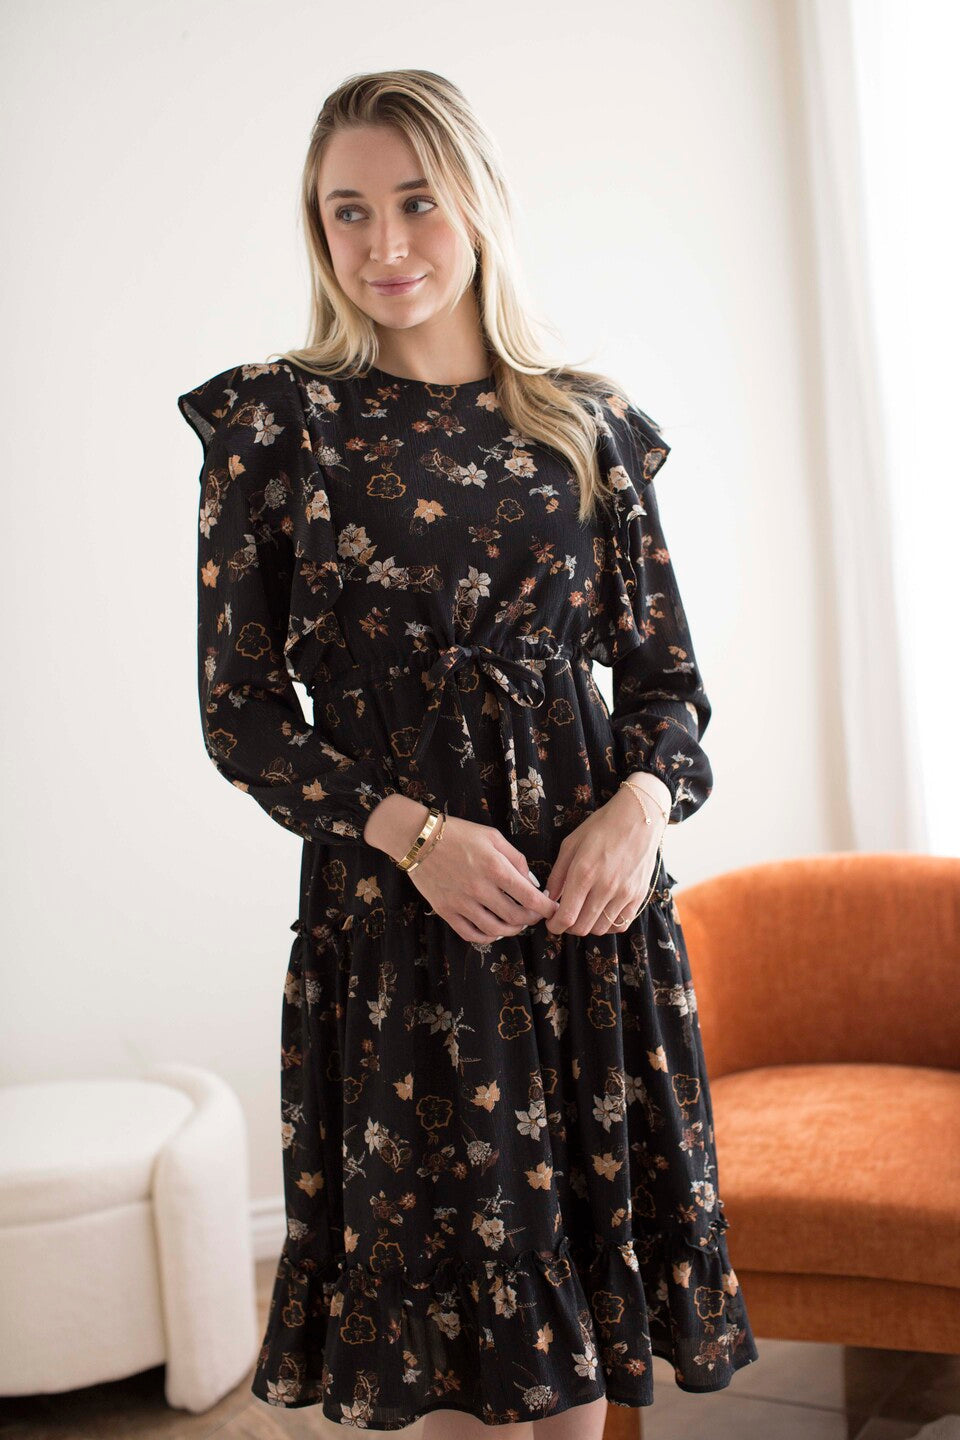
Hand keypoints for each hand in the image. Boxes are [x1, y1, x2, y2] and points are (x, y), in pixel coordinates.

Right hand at [365, 797, 558, 944]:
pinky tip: (493, 930)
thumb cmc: (459, 833)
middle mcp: (480, 889)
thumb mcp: (493, 837)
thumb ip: (516, 859)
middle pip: (516, 918)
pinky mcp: (446, 911)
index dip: (546, 908)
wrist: (418, 838)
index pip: (530, 898)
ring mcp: (462, 903)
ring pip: (496, 930)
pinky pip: (471, 934)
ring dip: (511, 930)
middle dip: (531, 919)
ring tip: (516, 923)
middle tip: (535, 915)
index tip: (553, 910)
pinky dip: (487, 937)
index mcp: (495, 868)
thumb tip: (532, 883)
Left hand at [543, 786, 665, 936]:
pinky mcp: (639, 895)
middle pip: (582, 927)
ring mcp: (624, 893)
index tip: (551, 923)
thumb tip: (548, 898)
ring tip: (583, 912)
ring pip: (600, 929)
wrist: (639, 817)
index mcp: (584, 872)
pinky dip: (608, 925)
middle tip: (564, 917)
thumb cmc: (601, 827)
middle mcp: (605, 886)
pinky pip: (620, 924)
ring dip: (587, 926)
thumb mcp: (571, 844)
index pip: (566, 916)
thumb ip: (558, 875)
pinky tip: (601, 913)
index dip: (554, 926)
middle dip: (568, 927)